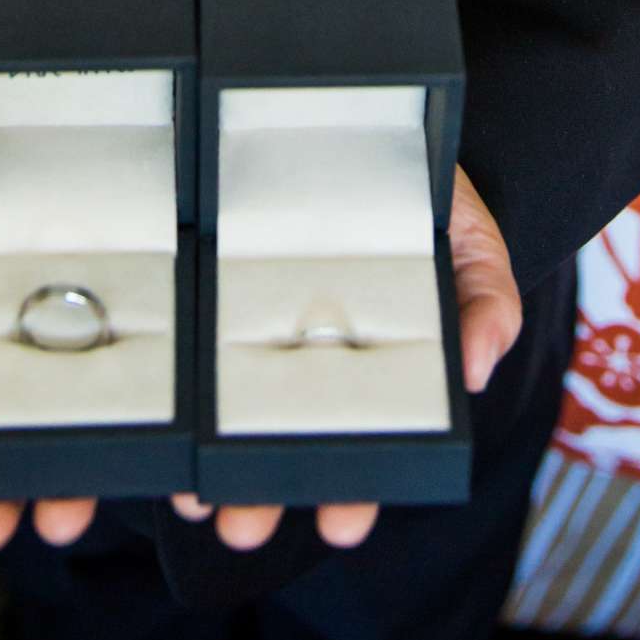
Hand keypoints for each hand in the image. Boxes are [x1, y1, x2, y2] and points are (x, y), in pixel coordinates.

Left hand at [169, 157, 521, 551]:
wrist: (372, 113)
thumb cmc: (429, 189)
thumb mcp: (474, 237)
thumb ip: (489, 299)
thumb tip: (477, 369)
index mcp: (370, 362)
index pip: (361, 441)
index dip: (353, 487)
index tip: (344, 525)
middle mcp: (305, 355)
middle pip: (278, 440)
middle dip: (262, 494)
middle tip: (245, 526)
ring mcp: (249, 320)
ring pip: (219, 411)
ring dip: (201, 468)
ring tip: (191, 501)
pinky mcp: (205, 277)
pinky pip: (178, 345)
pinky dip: (164, 395)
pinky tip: (150, 430)